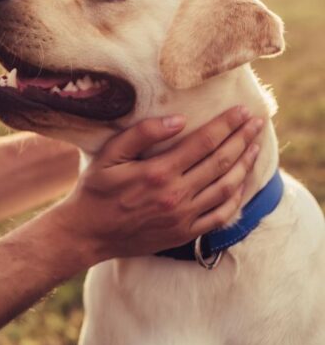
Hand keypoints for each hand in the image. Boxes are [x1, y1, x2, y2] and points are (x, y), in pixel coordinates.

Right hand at [53, 106, 262, 263]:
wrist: (87, 233)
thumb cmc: (95, 190)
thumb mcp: (109, 155)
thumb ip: (142, 134)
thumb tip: (178, 120)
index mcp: (157, 172)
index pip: (203, 142)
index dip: (226, 125)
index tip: (242, 111)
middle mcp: (175, 195)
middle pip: (221, 162)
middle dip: (242, 139)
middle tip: (257, 122)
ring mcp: (183, 217)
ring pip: (226, 188)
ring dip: (245, 165)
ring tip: (255, 147)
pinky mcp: (184, 233)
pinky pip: (220, 215)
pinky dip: (236, 198)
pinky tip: (241, 183)